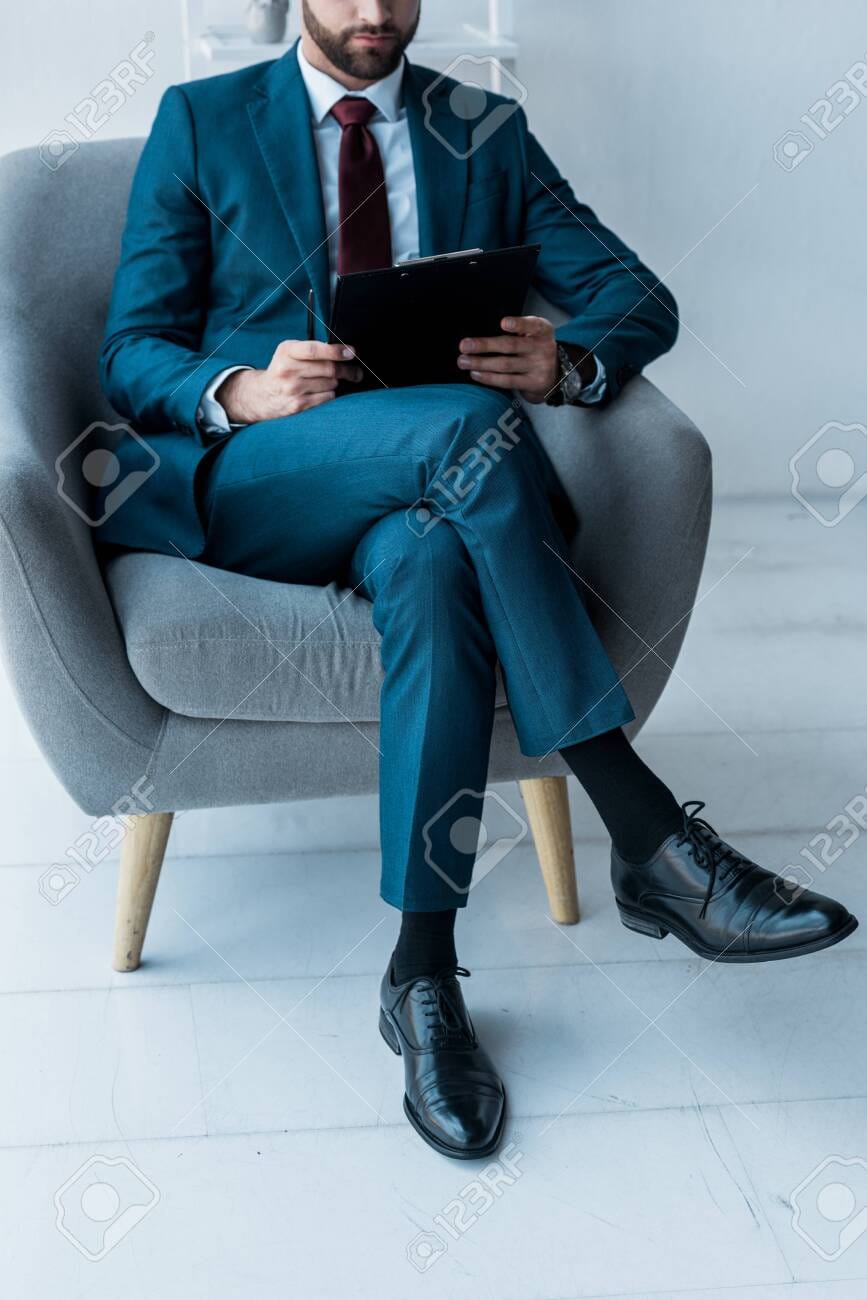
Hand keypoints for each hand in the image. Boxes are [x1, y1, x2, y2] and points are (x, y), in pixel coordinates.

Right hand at [217, 340, 363, 423]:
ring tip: (330, 382)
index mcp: (286, 351)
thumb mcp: (289, 352)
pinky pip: (327, 397)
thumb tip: (345, 353)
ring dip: (336, 383)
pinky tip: (321, 392)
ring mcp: (293, 389)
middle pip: (329, 369)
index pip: (315, 349)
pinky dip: (330, 394)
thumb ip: (312, 349)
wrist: (262, 395)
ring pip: (331, 384)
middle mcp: (287, 370)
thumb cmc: (283, 370)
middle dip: (347, 370)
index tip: (352, 353)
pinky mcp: (298, 405)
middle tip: (356, 372)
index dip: (336, 351)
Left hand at [457, 315, 560, 404]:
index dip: (518, 324)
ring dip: (481, 363)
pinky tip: (475, 373)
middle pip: (510, 346)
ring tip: (463, 361)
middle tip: (464, 345)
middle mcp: (542, 347)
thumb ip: (518, 330)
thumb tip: (481, 336)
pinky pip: (507, 381)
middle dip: (485, 345)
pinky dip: (489, 377)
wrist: (557, 374)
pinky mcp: (533, 383)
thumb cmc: (536, 348)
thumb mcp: (534, 333)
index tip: (503, 323)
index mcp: (542, 330)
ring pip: (505, 365)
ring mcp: (538, 367)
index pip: (532, 325)